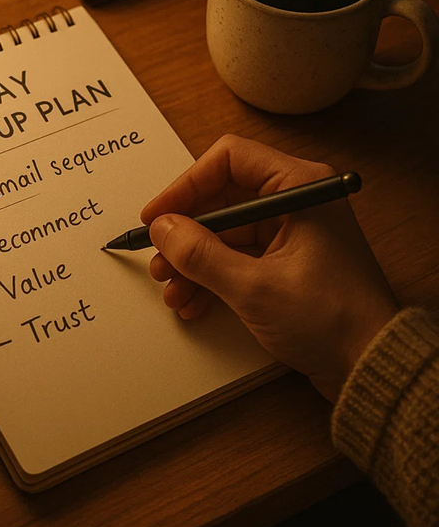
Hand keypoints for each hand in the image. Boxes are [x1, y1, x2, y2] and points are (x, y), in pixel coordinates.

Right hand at [141, 135, 398, 401]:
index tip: (158, 215)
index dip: (186, 185)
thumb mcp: (253, 287)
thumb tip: (161, 229)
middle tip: (159, 257)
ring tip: (171, 286)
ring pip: (223, 230)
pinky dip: (209, 275)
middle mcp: (294, 200)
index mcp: (299, 186)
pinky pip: (234, 254)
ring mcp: (289, 230)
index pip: (229, 159)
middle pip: (221, 197)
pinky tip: (190, 300)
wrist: (369, 367)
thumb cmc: (331, 321)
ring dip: (192, 258)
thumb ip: (200, 254)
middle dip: (186, 231)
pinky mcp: (283, 257)